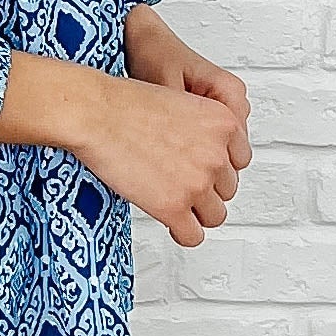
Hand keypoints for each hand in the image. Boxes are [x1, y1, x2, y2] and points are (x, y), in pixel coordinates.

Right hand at [68, 24, 252, 247]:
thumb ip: (201, 129)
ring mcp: (197, 183)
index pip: (240, 161)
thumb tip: (201, 154)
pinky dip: (183, 233)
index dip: (218, 166)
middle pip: (227, 189)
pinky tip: (171, 224)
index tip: (203, 170)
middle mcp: (216, 154)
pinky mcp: (174, 207)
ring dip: (195, 211)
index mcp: (223, 122)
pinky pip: (193, 236)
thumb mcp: (180, 100)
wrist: (96, 113)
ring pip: (215, 215)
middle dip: (205, 188)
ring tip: (174, 203)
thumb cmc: (124, 104)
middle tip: (179, 183)